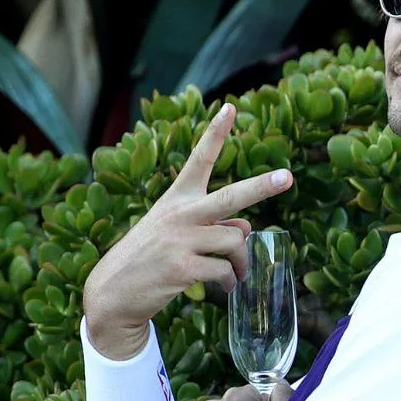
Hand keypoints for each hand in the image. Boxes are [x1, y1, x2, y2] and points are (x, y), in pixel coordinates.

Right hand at [82, 103, 294, 358]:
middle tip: (288, 177)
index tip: (230, 107)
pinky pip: (225, 271)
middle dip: (262, 187)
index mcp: (177, 198)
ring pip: (236, 242)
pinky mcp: (181, 268)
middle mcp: (179, 214)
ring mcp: (179, 240)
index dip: (216, 133)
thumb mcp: (175, 232)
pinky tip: (224, 288)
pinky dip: (231, 282)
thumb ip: (212, 225)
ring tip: (236, 273)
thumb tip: (246, 229)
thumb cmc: (150, 258)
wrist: (112, 293)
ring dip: (242, 261)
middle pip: (231, 197)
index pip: (199, 159)